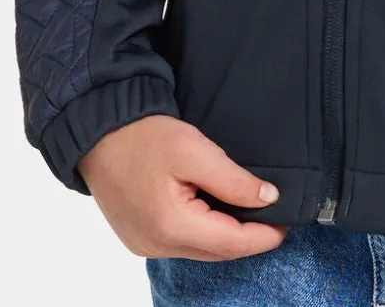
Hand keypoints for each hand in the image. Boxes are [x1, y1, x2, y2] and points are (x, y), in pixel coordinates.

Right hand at [75, 115, 289, 260]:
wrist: (98, 132)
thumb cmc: (144, 136)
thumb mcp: (194, 149)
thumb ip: (233, 179)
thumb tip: (268, 198)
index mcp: (172, 226)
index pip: (231, 243)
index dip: (263, 236)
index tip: (286, 223)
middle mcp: (157, 245)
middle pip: (216, 252)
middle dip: (247, 238)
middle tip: (271, 216)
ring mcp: (144, 245)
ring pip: (199, 250)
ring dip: (225, 236)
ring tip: (247, 213)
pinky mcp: (138, 237)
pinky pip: (180, 243)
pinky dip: (202, 233)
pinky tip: (214, 213)